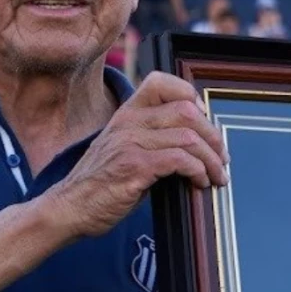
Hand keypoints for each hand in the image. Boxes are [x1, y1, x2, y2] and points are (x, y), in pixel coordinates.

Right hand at [45, 72, 228, 238]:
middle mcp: (128, 122)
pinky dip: (198, 171)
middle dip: (212, 136)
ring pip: (189, 137)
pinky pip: (180, 159)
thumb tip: (193, 142)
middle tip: (221, 157)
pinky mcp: (134, 167)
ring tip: (216, 175)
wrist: (69, 208)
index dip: (189, 95)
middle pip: (186, 111)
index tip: (204, 120)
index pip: (161, 83)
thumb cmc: (99, 183)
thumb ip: (150, 139)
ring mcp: (130, 143)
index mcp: (125, 114)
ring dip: (210, 159)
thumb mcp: (121, 148)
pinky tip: (199, 182)